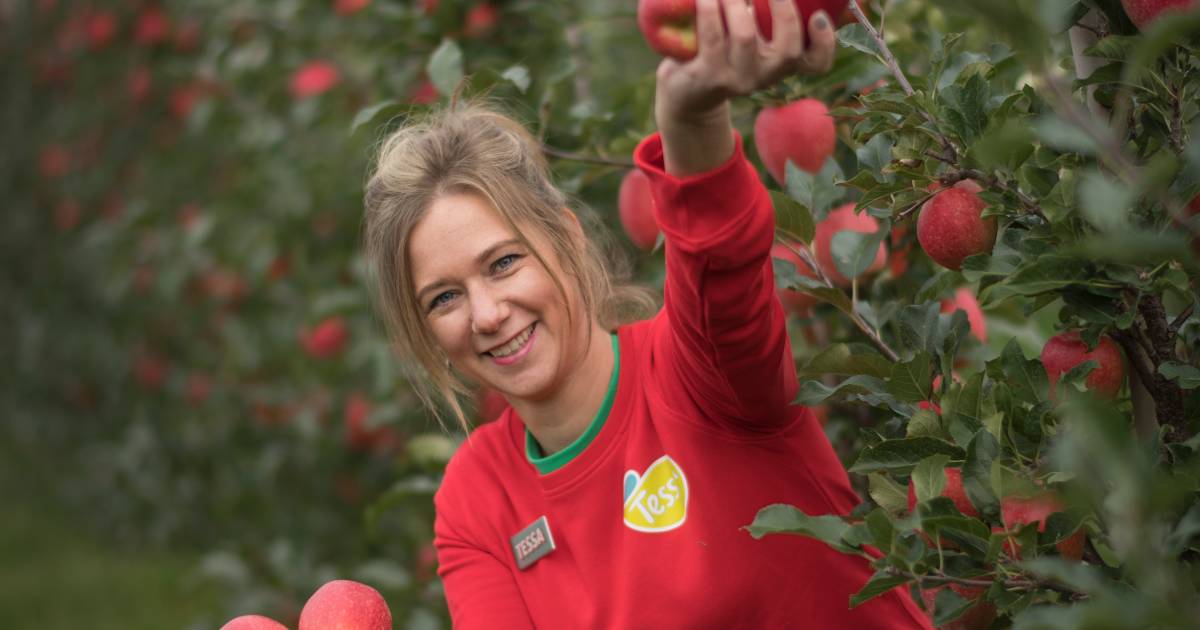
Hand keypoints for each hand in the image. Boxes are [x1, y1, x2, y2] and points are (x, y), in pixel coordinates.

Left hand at [655, 0, 835, 174]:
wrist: (685, 91)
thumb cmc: (722, 48)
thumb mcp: (750, 33)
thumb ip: (766, 15)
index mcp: (780, 64)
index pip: (816, 63)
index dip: (825, 42)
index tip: (818, 16)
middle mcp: (763, 76)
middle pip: (787, 51)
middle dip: (782, 10)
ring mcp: (735, 80)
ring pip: (746, 36)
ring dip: (736, 2)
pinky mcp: (706, 77)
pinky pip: (711, 38)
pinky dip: (709, 9)